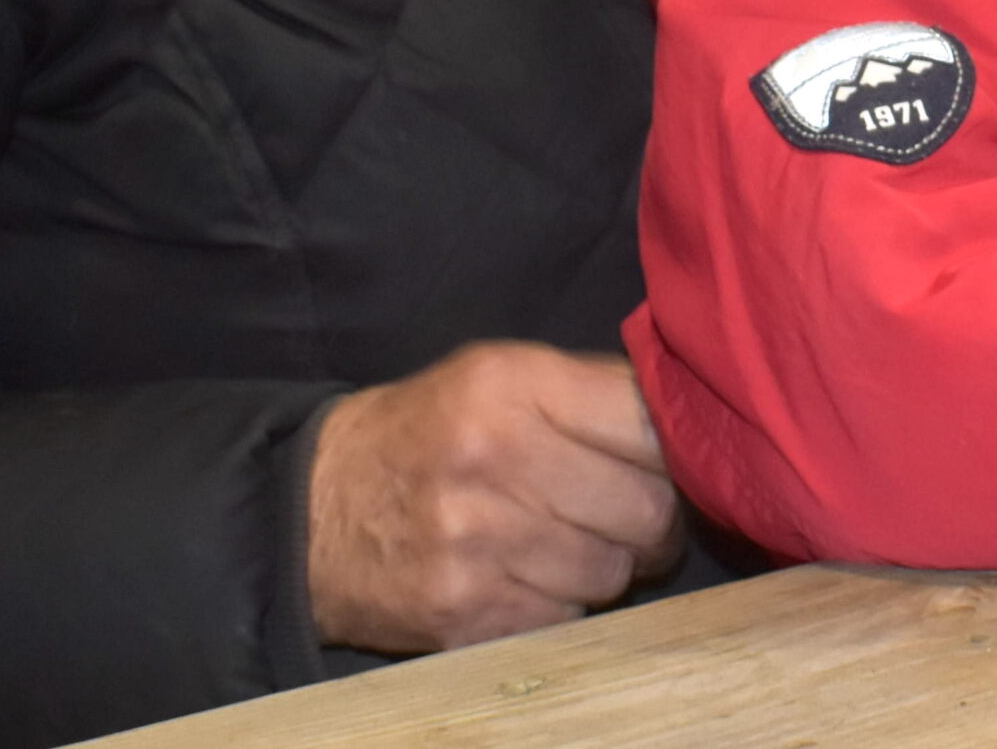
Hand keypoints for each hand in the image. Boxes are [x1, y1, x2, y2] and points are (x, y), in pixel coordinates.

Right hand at [307, 343, 683, 652]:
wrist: (312, 512)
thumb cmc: (426, 435)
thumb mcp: (494, 377)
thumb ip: (587, 392)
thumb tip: (685, 417)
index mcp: (510, 385)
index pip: (648, 424)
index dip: (674, 450)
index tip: (670, 462)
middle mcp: (495, 458)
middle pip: (645, 507)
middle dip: (652, 519)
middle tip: (629, 515)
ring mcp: (478, 544)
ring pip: (613, 572)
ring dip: (607, 565)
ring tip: (569, 543)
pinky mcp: (464, 615)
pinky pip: (567, 618)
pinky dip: (561, 604)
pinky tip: (527, 577)